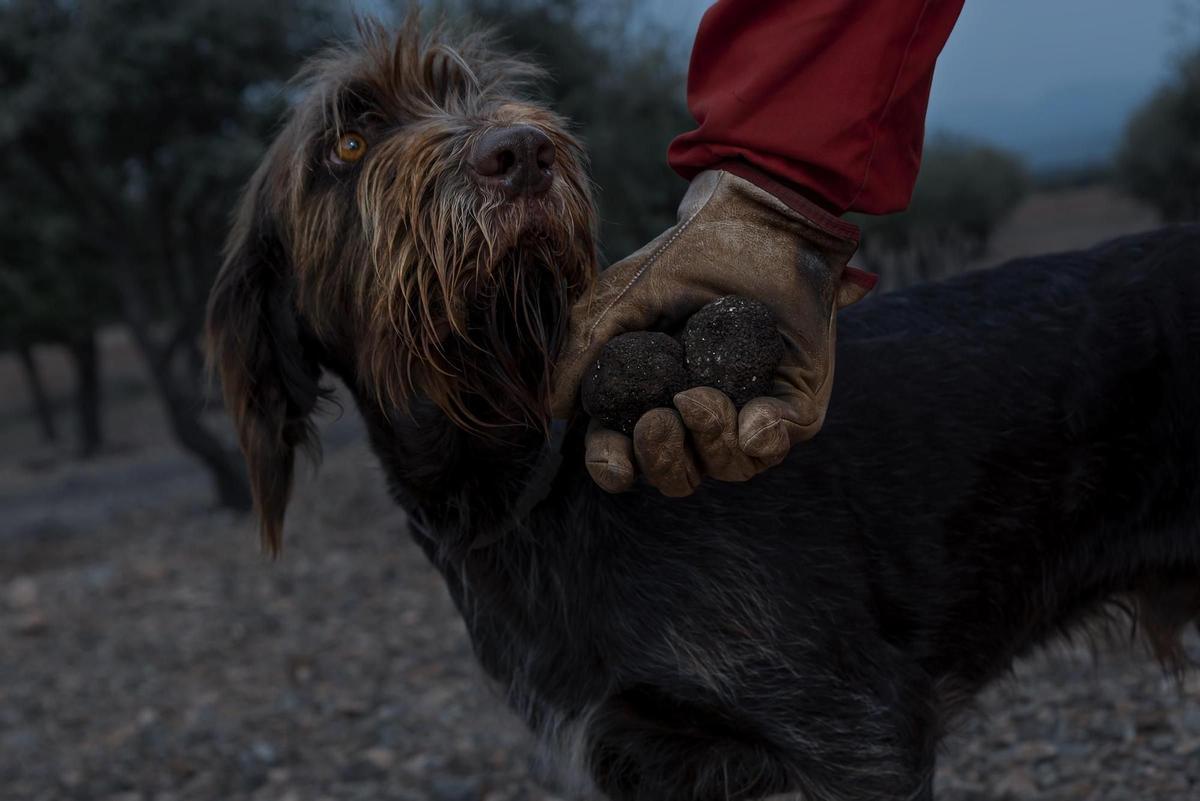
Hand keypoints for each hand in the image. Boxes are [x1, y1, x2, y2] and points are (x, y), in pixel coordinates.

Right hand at [551, 168, 875, 495]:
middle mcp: (697, 416)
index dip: (613, 467)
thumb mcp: (622, 297)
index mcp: (649, 397)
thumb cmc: (688, 256)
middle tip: (659, 419)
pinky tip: (754, 414)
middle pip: (676, 477)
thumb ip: (583, 350)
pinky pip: (773, 447)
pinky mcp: (792, 405)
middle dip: (661, 460)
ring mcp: (745, 413)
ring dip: (708, 443)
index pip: (625, 454)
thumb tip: (555, 411)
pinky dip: (761, 439)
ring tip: (700, 396)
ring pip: (725, 470)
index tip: (614, 461)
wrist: (760, 221)